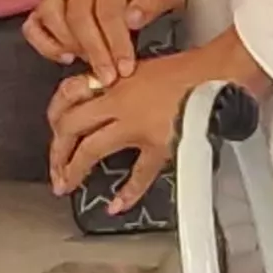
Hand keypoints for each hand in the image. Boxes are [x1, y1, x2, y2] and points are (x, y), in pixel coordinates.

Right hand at [21, 0, 190, 86]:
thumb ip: (155, 2)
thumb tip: (132, 18)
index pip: (107, 10)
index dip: (116, 43)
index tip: (126, 69)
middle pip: (78, 16)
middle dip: (94, 51)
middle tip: (107, 78)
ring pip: (51, 15)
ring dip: (69, 45)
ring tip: (90, 64)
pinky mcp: (47, 3)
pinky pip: (33, 24)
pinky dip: (44, 43)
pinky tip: (65, 57)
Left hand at [45, 30, 272, 213]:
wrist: (218, 72)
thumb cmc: (186, 68)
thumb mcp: (140, 67)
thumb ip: (115, 85)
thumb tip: (96, 102)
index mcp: (112, 81)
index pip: (67, 96)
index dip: (54, 118)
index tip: (54, 133)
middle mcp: (117, 102)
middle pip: (70, 127)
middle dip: (57, 151)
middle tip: (55, 169)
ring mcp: (136, 125)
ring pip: (91, 149)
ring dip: (74, 170)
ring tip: (67, 185)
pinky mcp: (160, 145)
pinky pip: (138, 174)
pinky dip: (126, 193)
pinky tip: (115, 205)